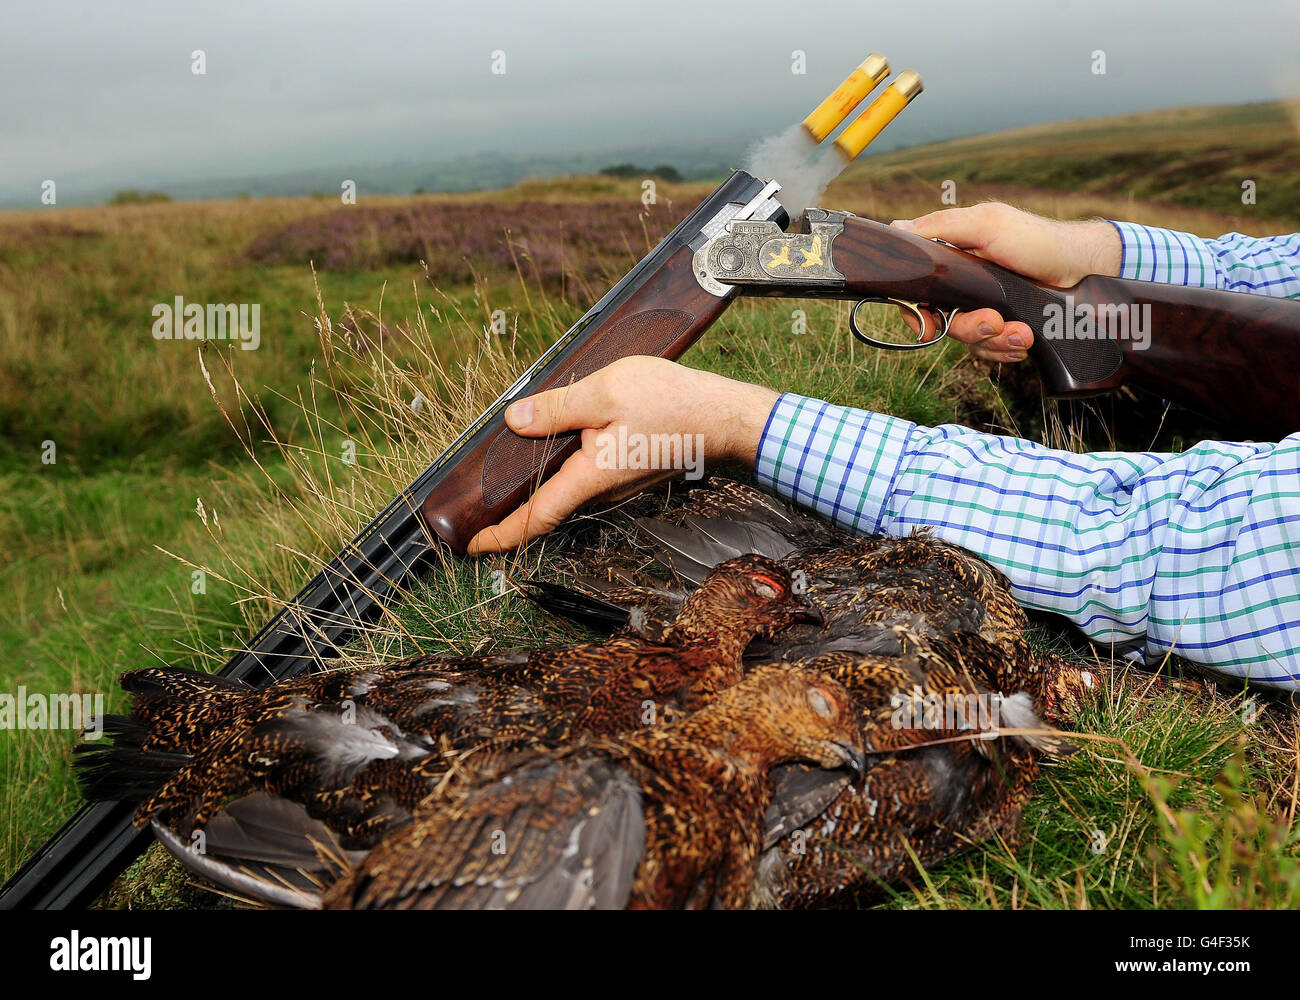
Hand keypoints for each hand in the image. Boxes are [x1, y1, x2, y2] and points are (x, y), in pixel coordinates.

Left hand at [467, 357, 777, 553]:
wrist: (725, 417)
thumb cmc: (674, 404)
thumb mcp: (606, 392)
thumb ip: (558, 408)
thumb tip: (514, 420)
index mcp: (590, 476)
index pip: (536, 517)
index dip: (500, 535)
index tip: (470, 545)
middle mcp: (602, 488)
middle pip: (547, 502)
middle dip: (510, 505)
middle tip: (473, 501)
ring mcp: (616, 482)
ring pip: (566, 484)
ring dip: (537, 479)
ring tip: (504, 465)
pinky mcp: (627, 469)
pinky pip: (585, 472)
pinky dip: (561, 464)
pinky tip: (553, 440)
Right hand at [891, 203, 1121, 362]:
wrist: (1086, 270)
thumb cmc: (1038, 240)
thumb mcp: (987, 224)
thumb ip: (941, 226)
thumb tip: (895, 229)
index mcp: (952, 259)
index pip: (917, 291)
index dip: (915, 312)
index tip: (927, 325)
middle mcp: (964, 286)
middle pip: (943, 323)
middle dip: (970, 328)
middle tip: (995, 322)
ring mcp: (986, 308)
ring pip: (970, 340)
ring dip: (996, 340)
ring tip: (1023, 332)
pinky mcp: (1007, 327)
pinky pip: (992, 351)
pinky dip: (1008, 349)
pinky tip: (1026, 339)